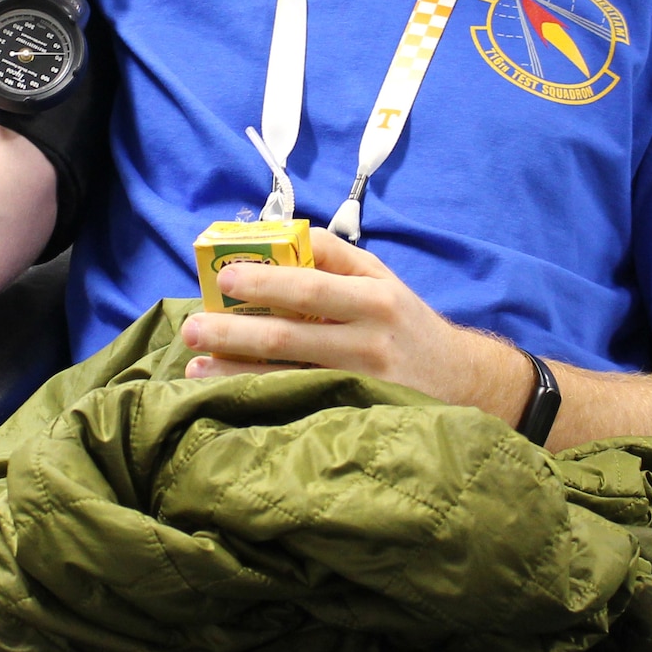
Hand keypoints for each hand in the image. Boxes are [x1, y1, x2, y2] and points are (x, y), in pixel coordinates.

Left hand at [180, 229, 530, 423]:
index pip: (310, 286)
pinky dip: (261, 401)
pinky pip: (299, 408)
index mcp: (374, 299)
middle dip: (233, 332)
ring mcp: (361, 386)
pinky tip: (230, 397)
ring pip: (287, 379)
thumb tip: (285, 232)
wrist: (461, 382)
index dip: (264, 282)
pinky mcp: (356, 418)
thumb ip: (337, 256)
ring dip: (235, 373)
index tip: (223, 278)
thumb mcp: (383, 280)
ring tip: (195, 367)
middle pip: (289, 337)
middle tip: (191, 328)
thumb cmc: (407, 324)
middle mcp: (369, 343)